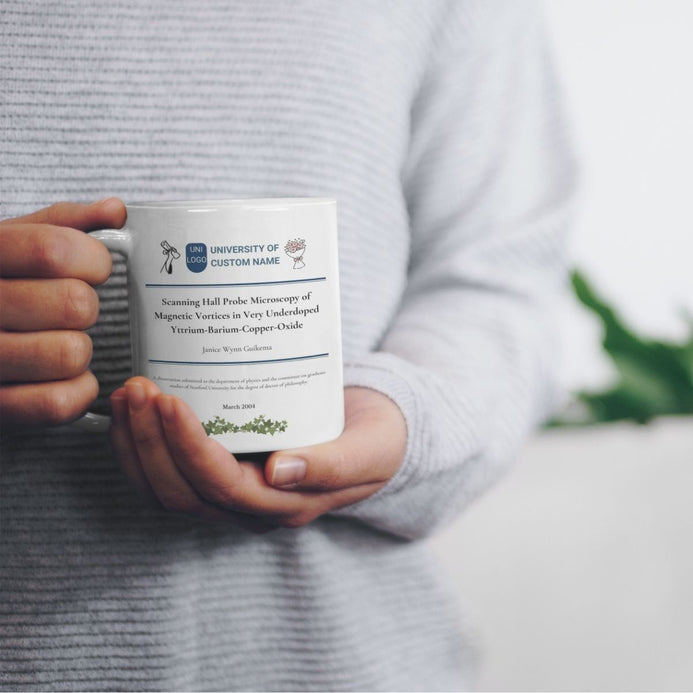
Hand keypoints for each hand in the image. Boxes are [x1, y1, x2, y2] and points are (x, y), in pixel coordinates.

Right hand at [0, 199, 125, 425]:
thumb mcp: (12, 241)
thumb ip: (63, 222)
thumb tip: (115, 211)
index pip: (54, 250)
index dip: (94, 260)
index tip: (95, 268)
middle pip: (73, 304)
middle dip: (88, 307)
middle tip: (73, 310)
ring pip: (69, 354)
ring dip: (81, 351)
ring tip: (64, 342)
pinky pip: (56, 403)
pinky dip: (78, 392)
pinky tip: (69, 378)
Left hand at [109, 378, 406, 529]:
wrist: (374, 435)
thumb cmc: (375, 439)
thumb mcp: (369, 450)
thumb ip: (332, 465)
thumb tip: (279, 472)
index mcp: (286, 506)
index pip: (222, 486)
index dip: (188, 448)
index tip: (170, 401)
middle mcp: (250, 508)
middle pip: (181, 492)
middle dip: (149, 442)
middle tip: (139, 388)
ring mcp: (231, 493)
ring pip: (164, 487)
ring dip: (135, 444)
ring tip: (127, 394)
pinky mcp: (219, 473)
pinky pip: (166, 473)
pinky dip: (139, 445)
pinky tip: (133, 409)